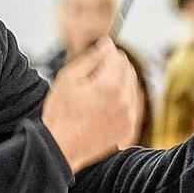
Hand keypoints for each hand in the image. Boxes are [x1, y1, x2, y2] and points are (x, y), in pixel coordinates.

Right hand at [42, 37, 139, 173]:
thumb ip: (91, 58)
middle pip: (128, 70)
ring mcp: (129, 116)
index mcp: (110, 85)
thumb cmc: (60, 114)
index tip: (97, 57)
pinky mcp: (129, 129)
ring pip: (133, 88)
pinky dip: (123, 101)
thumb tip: (107, 44)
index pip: (118, 57)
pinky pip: (132, 106)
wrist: (61, 148)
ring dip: (119, 84)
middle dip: (114, 68)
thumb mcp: (68, 78)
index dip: (106, 53)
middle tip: (94, 76)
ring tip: (97, 93)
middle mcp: (124, 100)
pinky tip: (105, 106)